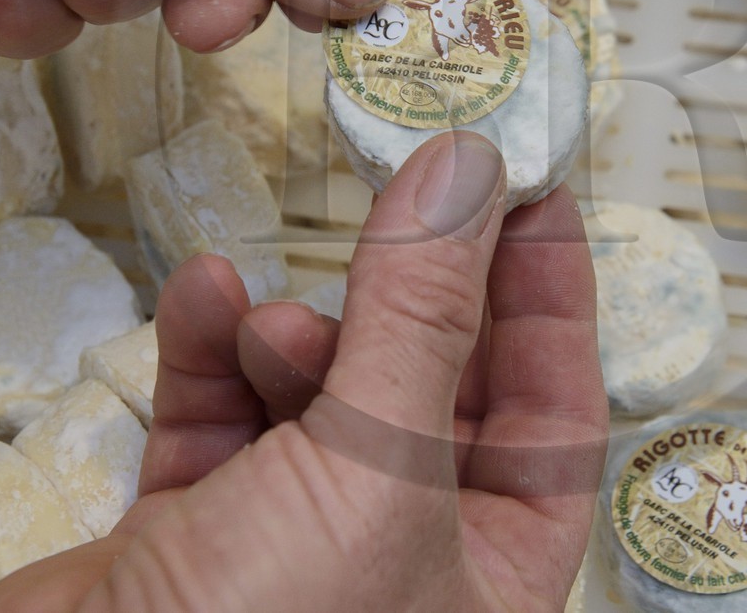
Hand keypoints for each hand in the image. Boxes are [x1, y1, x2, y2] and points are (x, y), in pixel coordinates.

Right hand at [0, 132, 608, 612]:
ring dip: (299, 335)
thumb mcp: (374, 471)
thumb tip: (466, 175)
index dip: (551, 302)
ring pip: (322, 394)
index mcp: (490, 579)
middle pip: (436, 388)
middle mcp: (402, 563)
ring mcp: (293, 549)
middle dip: (416, 297)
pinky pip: (220, 416)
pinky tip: (201, 296)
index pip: (554, 418)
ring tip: (272, 322)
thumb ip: (421, 317)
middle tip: (409, 191)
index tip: (533, 194)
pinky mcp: (191, 537)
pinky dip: (212, 353)